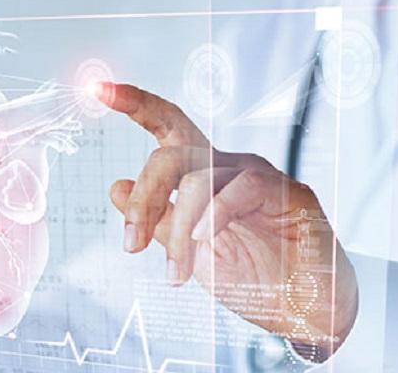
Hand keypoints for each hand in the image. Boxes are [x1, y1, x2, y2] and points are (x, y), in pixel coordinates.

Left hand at [98, 83, 357, 361]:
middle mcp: (227, 164)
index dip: (133, 103)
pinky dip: (213, 217)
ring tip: (175, 273)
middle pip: (169, 156)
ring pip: (197, 180)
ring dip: (177, 231)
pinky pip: (240, 190)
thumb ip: (155, 218)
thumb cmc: (248, 273)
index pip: (165, 125)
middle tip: (130, 246)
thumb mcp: (186, 248)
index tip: (98, 88)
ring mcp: (257, 174)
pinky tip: (202, 243)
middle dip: (143, 201)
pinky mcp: (288, 191)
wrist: (299, 308)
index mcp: (201, 171)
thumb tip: (114, 186)